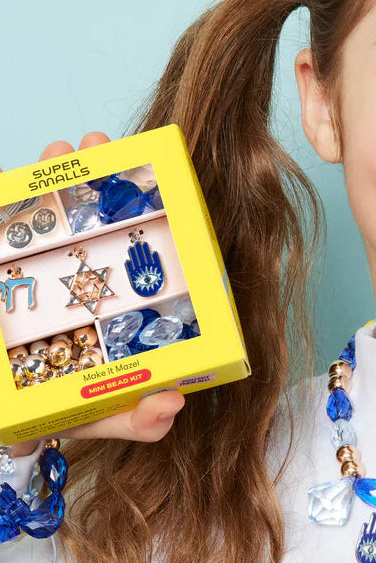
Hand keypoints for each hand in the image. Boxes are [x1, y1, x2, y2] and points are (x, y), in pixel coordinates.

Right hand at [3, 131, 184, 456]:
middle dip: (96, 178)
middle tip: (99, 144)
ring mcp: (42, 270)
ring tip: (61, 148)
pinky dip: (11, 197)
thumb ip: (131, 418)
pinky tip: (13, 174)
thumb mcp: (92, 415)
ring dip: (56, 175)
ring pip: (53, 214)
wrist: (4, 409)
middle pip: (94, 220)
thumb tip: (171, 402)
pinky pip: (12, 226)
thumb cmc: (52, 408)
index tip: (153, 176)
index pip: (133, 252)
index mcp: (113, 302)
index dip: (143, 214)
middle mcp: (82, 276)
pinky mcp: (11, 264)